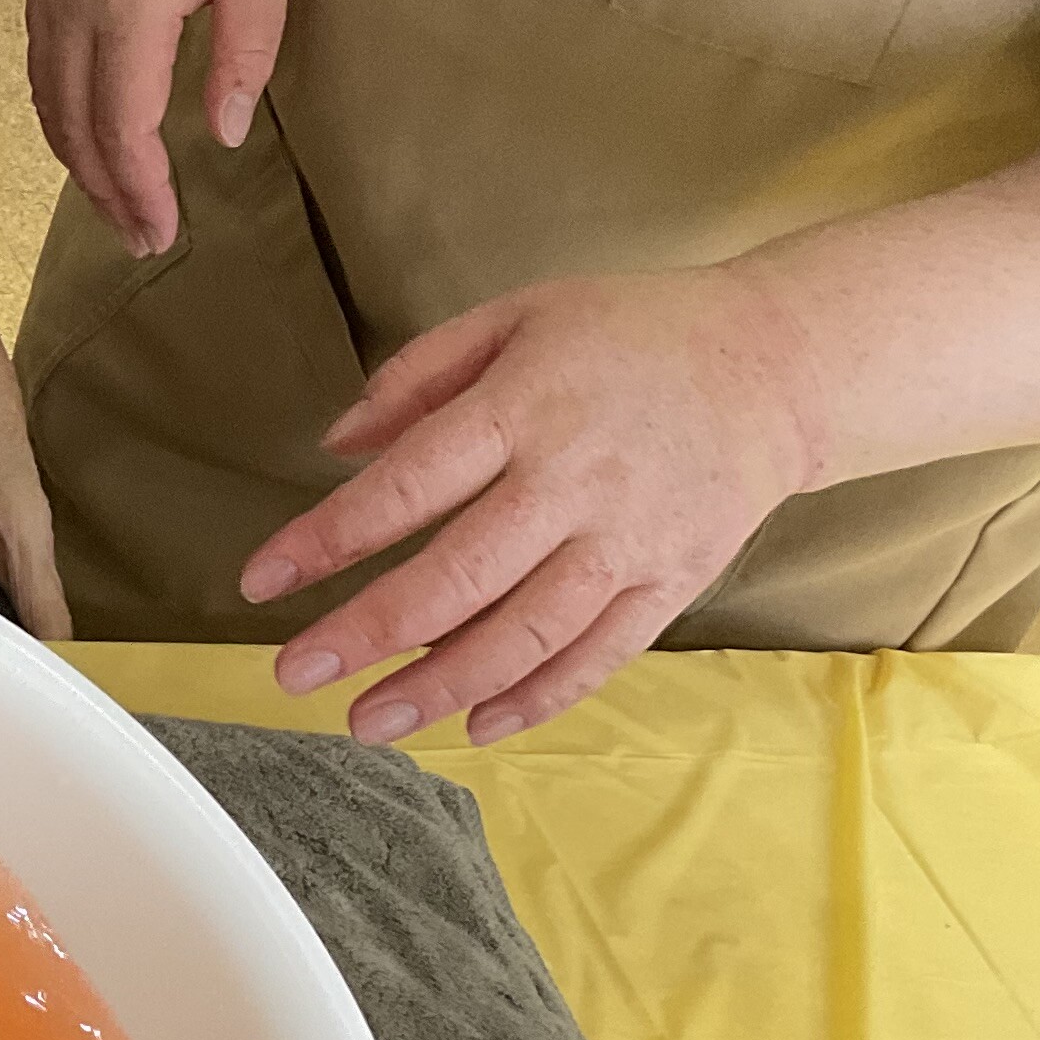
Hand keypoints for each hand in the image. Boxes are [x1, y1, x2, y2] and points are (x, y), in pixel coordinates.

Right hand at [27, 0, 296, 254]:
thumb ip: (242, 54)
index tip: (164, 233)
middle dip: (105, 190)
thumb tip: (220, 135)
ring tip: (111, 198)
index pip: (121, 127)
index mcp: (129, 8)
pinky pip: (38, 60)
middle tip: (140, 237)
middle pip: (74, 124)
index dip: (141, 190)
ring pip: (47, 97)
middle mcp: (73, 3)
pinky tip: (81, 128)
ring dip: (75, 157)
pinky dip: (56, 109)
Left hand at [237, 267, 830, 741]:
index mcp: (524, 407)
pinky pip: (597, 656)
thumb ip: (417, 374)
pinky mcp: (673, 583)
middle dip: (369, 632)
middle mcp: (575, 482)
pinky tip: (473, 723)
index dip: (328, 538)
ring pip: (525, 634)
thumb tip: (335, 446)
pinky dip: (536, 699)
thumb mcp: (515, 315)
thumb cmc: (629, 332)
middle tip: (294, 672)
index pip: (407, 485)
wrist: (777, 363)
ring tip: (367, 721)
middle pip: (459, 576)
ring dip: (439, 686)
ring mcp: (629, 541)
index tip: (262, 580)